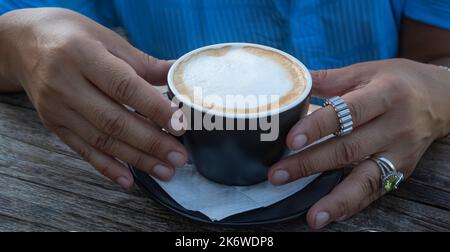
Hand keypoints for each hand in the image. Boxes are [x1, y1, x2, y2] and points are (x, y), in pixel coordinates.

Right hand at [1, 8, 186, 188]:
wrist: (23, 43)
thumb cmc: (71, 35)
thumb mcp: (106, 38)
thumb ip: (142, 62)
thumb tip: (176, 73)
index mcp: (81, 54)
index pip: (123, 86)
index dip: (153, 108)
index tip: (179, 124)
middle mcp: (65, 83)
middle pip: (113, 120)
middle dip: (151, 142)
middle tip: (178, 157)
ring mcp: (57, 108)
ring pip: (101, 140)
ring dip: (136, 159)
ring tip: (165, 170)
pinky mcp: (54, 125)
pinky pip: (82, 150)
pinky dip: (107, 167)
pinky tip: (129, 180)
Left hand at [268, 59, 449, 228]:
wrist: (441, 98)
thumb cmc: (397, 81)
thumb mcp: (366, 71)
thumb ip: (329, 79)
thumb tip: (293, 81)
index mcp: (385, 95)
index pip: (348, 112)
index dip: (319, 126)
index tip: (291, 139)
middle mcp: (396, 126)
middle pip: (349, 149)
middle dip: (310, 164)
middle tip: (278, 175)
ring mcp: (401, 152)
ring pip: (367, 179)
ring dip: (336, 199)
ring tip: (312, 216)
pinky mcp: (403, 170)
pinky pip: (376, 191)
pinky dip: (353, 205)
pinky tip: (331, 214)